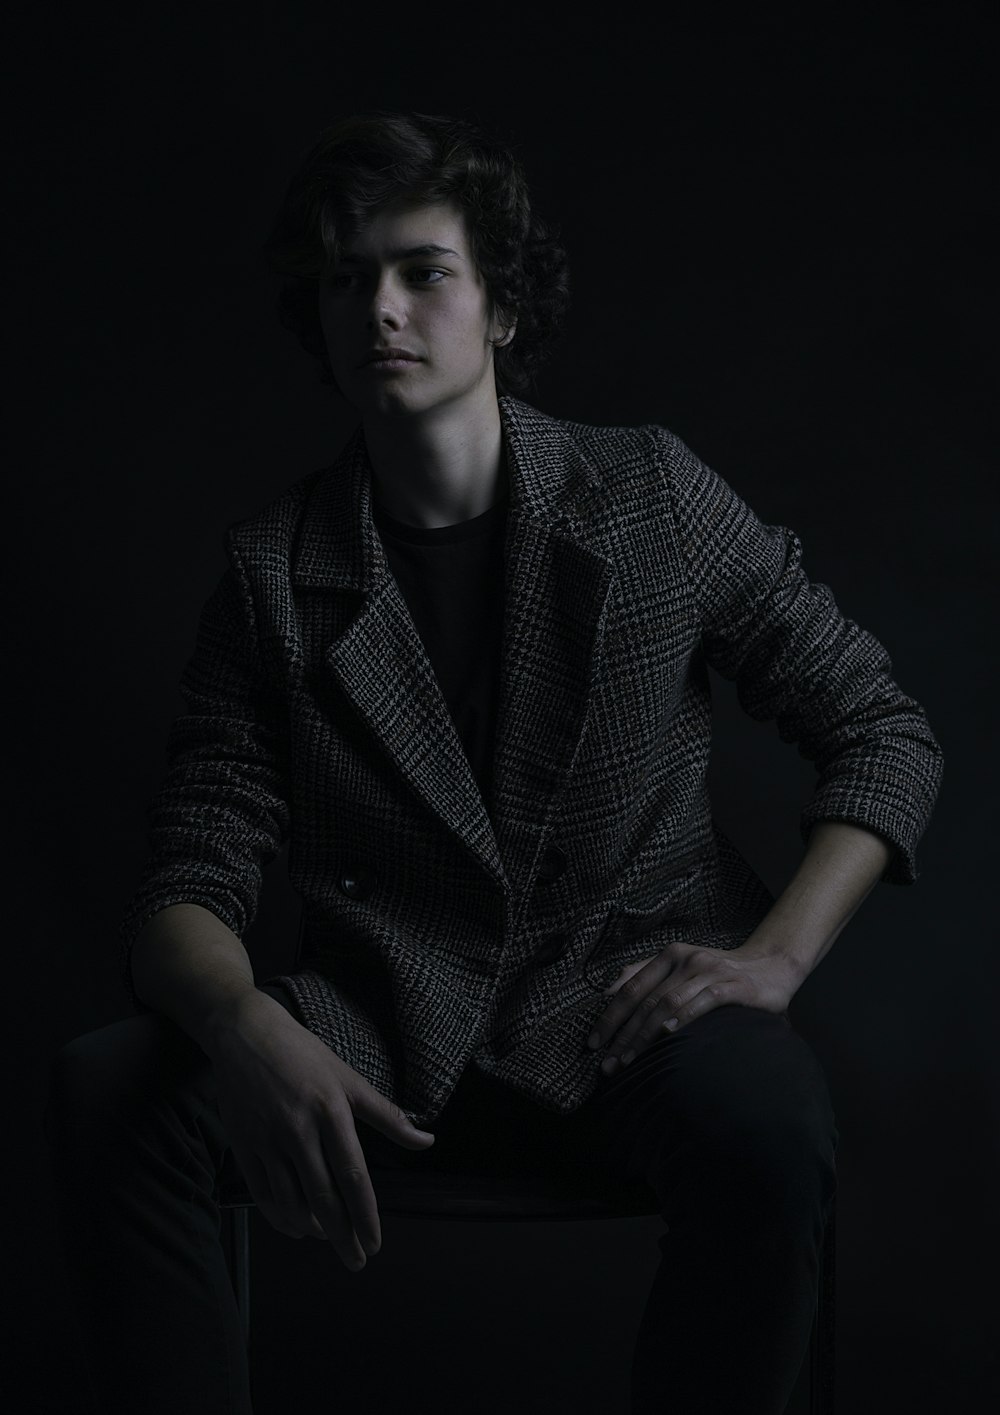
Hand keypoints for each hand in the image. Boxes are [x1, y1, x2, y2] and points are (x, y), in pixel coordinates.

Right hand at [209, 989, 434, 1270]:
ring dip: (313, 1229)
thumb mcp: (349, 1078)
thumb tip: (426, 1140)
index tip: (375, 1243)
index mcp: (331, 1112)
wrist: (245, 1034)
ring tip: (331, 1241)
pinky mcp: (243, 1144)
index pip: (353, 1176)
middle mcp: (299, 1130)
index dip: (365, 1215)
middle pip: (324, 1197)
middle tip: (356, 1260)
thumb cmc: (304, 1054)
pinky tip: (296, 1227)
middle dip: (342, 1236)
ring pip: (291, 1201)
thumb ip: (387, 1115)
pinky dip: (280, 1217)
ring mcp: (267, 1140)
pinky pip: (263, 1193)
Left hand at [586, 939, 802, 1073]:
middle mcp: (686, 959)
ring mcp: (709, 971)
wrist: (771, 966)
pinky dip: (681, 1019)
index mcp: (670, 955)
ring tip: (629, 1061)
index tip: (593, 1043)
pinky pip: (701, 1003)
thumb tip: (607, 991)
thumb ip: (647, 975)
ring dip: (644, 1035)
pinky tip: (667, 1036)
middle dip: (622, 1035)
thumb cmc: (720, 974)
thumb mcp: (682, 968)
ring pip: (667, 1003)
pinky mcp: (732, 987)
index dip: (609, 1016)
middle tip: (607, 1064)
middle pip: (645, 999)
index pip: (631, 987)